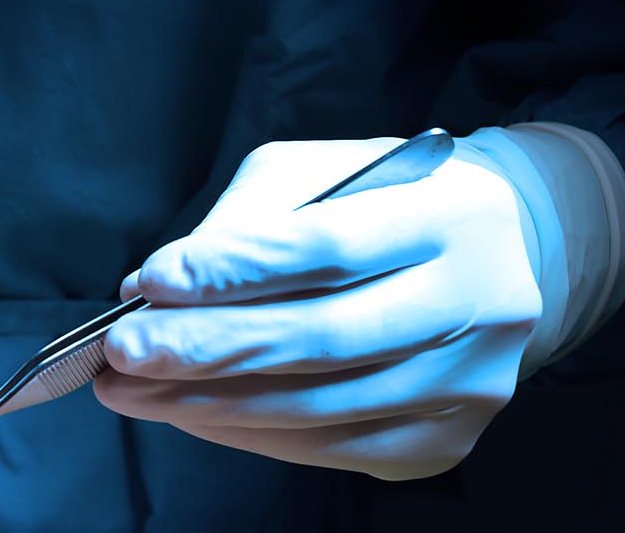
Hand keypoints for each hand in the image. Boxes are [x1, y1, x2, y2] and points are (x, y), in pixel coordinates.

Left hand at [94, 137, 543, 479]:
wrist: (502, 260)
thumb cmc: (386, 207)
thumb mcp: (322, 175)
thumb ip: (245, 222)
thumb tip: (156, 287)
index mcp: (452, 216)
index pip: (329, 247)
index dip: (233, 270)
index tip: (152, 283)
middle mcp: (478, 303)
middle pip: (323, 339)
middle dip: (207, 351)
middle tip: (122, 352)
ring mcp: (467, 384)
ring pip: (317, 408)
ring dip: (208, 403)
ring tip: (131, 389)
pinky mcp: (442, 441)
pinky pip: (324, 448)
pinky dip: (245, 432)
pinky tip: (190, 412)